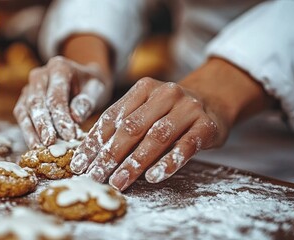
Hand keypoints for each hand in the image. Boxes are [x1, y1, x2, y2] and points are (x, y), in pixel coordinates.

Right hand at [14, 56, 111, 148]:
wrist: (83, 82)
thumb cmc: (90, 87)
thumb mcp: (95, 90)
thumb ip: (86, 102)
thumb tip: (75, 117)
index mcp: (59, 67)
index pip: (56, 95)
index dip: (61, 117)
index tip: (69, 135)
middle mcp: (40, 75)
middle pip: (37, 102)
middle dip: (43, 125)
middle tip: (50, 143)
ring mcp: (29, 87)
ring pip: (25, 110)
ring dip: (31, 131)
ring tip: (39, 148)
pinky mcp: (24, 100)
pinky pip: (22, 116)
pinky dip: (27, 131)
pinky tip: (35, 146)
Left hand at [70, 78, 220, 190]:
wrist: (214, 100)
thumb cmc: (170, 111)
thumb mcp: (146, 109)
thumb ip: (124, 125)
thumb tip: (92, 154)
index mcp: (144, 88)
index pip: (113, 117)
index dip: (94, 142)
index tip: (79, 163)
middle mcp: (165, 94)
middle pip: (132, 127)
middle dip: (110, 154)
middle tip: (95, 176)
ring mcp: (187, 109)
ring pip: (156, 137)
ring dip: (135, 162)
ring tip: (119, 181)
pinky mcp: (206, 126)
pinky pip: (186, 146)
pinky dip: (168, 162)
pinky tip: (154, 177)